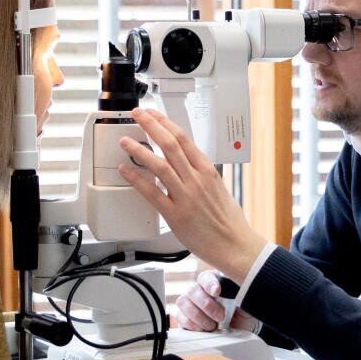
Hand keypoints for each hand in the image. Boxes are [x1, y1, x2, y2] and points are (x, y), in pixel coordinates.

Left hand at [117, 109, 267, 282]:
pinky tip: (126, 170)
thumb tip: (186, 164)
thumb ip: (201, 174)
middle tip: (137, 115)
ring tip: (125, 141)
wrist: (235, 245)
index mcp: (208, 171)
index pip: (184, 139)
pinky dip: (137, 178)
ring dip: (139, 150)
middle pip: (170, 144)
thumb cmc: (228, 221)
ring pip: (160, 165)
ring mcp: (186, 197)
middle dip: (151, 126)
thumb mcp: (218, 188)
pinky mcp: (176, 215)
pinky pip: (152, 193)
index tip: (153, 114)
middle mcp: (197, 180)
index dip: (165, 123)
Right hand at [178, 270, 258, 331]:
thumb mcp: (247, 299)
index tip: (217, 292)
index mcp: (214, 280)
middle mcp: (200, 290)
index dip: (209, 284)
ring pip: (183, 303)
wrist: (242, 327)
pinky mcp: (186, 318)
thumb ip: (242, 291)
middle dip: (206, 305)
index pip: (205, 277)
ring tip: (213, 325)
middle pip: (192, 290)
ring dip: (198, 316)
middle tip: (220, 316)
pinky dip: (192, 325)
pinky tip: (204, 329)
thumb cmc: (243, 309)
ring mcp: (191, 303)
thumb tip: (242, 288)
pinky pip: (181, 318)